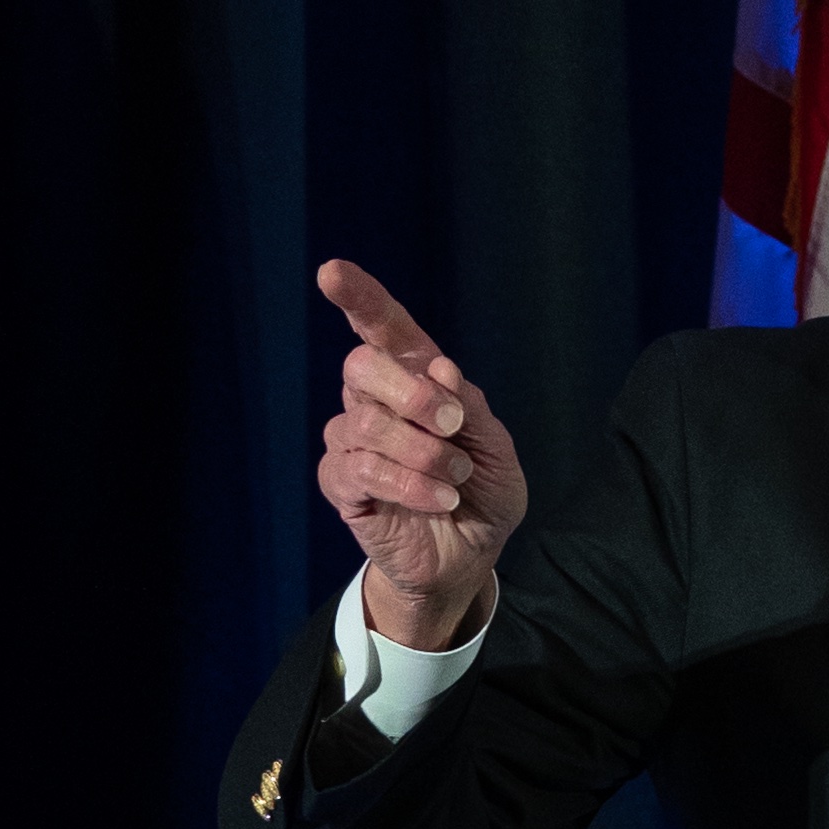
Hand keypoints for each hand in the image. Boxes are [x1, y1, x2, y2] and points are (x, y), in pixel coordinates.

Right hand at [314, 259, 526, 648]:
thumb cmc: (482, 491)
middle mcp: (375, 402)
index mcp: (414, 379)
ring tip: (456, 479)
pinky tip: (440, 500)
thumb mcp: (496, 447)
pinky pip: (362, 470)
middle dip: (410, 392)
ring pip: (367, 425)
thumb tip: (441, 366)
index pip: (382, 328)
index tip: (332, 272)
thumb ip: (470, 406)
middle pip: (361, 367)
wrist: (471, 555)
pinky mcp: (342, 485)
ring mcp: (352, 443)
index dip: (359, 298)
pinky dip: (410, 484)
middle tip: (452, 425)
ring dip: (424, 452)